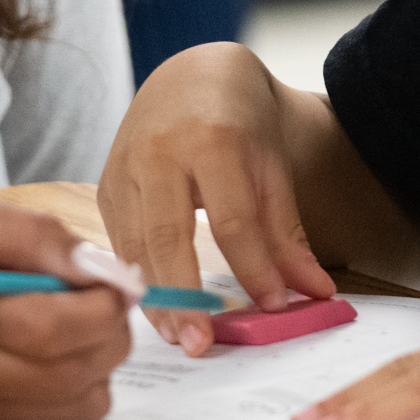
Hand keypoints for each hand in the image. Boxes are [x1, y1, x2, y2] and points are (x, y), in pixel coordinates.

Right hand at [0, 192, 132, 419]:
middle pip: (74, 369)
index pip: (53, 323)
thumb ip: (33, 234)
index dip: (105, 301)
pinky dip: (78, 389)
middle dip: (110, 330)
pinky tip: (56, 358)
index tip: (119, 277)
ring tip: (76, 325)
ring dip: (99, 362)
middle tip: (105, 298)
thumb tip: (103, 267)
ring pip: (78, 402)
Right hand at [98, 42, 338, 353]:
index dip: (253, 268)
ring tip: (179, 337)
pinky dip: (136, 279)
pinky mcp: (105, 185)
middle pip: (166, 235)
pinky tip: (156, 309)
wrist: (190, 76)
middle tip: (199, 343)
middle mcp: (157, 151)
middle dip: (182, 295)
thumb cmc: (238, 122)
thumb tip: (315, 292)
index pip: (232, 219)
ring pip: (134, 245)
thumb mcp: (272, 167)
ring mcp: (122, 167)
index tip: (273, 307)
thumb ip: (286, 232)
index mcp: (210, 139)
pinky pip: (118, 242)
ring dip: (154, 298)